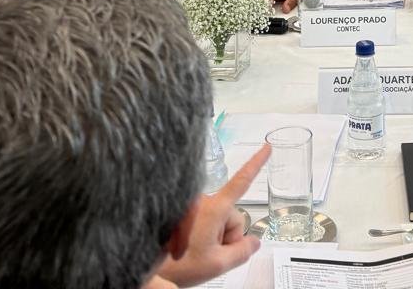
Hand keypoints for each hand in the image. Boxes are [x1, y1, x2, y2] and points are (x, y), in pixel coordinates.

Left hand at [154, 145, 268, 287]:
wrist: (145, 266)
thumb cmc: (175, 264)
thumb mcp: (217, 264)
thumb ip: (242, 251)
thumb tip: (254, 242)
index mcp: (214, 209)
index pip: (242, 182)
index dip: (257, 164)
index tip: (266, 147)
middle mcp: (202, 201)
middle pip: (231, 215)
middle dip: (227, 235)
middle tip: (209, 254)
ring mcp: (191, 205)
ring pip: (217, 219)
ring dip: (213, 235)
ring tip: (193, 252)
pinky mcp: (182, 210)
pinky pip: (204, 219)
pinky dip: (202, 233)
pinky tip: (187, 247)